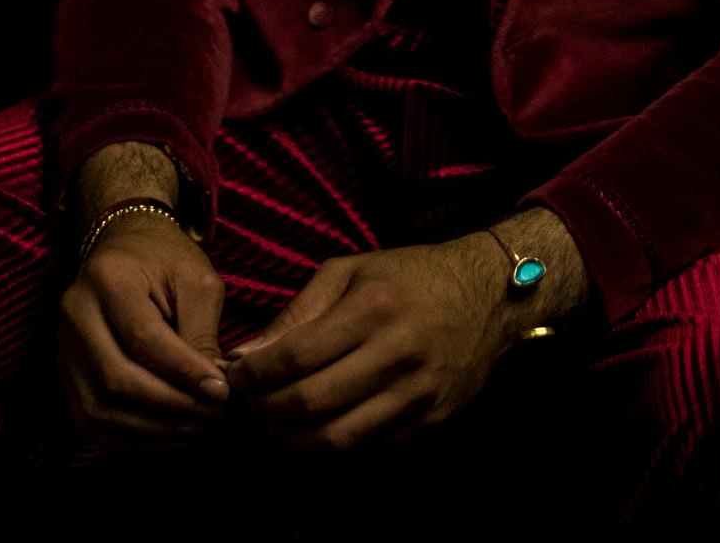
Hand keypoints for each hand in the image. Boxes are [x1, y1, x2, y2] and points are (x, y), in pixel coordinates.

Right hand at [57, 213, 231, 452]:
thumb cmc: (166, 259)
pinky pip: (91, 422)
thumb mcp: (196, 280)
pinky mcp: (65, 374)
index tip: (221, 391)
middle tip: (212, 415)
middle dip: (170, 406)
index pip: (144, 339)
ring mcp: (63, 347)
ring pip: (100, 409)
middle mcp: (76, 314)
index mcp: (109, 278)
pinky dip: (130, 438)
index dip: (184, 372)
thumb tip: (211, 390)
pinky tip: (168, 434)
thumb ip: (201, 332)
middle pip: (116, 379)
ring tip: (196, 428)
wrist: (125, 246)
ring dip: (152, 430)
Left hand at [223, 235, 511, 451]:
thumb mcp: (349, 271)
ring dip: (291, 438)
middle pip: (311, 403)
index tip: (234, 374)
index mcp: (374, 309)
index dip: (255, 373)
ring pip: (336, 439)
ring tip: (272, 423)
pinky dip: (329, 446)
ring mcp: (417, 395)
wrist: (486, 297)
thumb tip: (247, 355)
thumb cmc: (407, 276)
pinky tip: (310, 431)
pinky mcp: (430, 422)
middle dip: (266, 409)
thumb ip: (297, 313)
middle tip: (247, 404)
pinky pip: (367, 448)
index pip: (297, 356)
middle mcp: (397, 355)